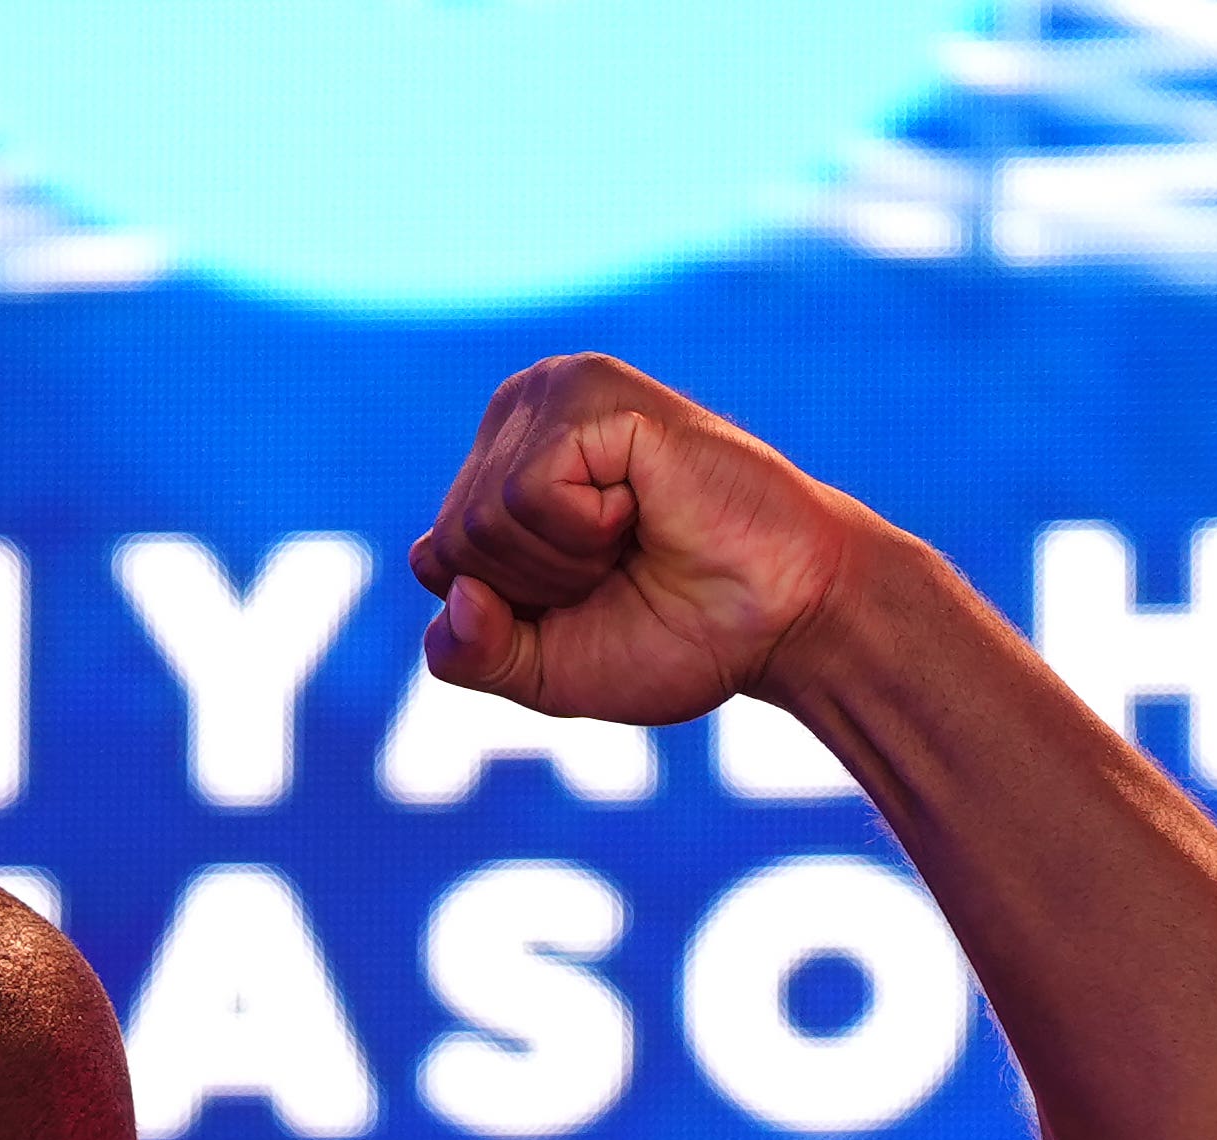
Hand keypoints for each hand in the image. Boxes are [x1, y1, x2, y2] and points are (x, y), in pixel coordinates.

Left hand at [408, 353, 871, 731]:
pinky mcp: (593, 392)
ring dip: (566, 563)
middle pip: (452, 543)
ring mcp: (554, 392)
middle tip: (621, 565)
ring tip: (635, 534)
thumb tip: (436, 572)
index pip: (438, 562)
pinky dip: (585, 532)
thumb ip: (468, 651)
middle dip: (537, 588)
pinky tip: (642, 507)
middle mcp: (519, 415)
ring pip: (482, 521)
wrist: (779, 619)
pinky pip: (528, 492)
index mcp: (498, 467)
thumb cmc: (675, 633)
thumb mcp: (541, 669)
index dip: (513, 613)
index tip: (589, 596)